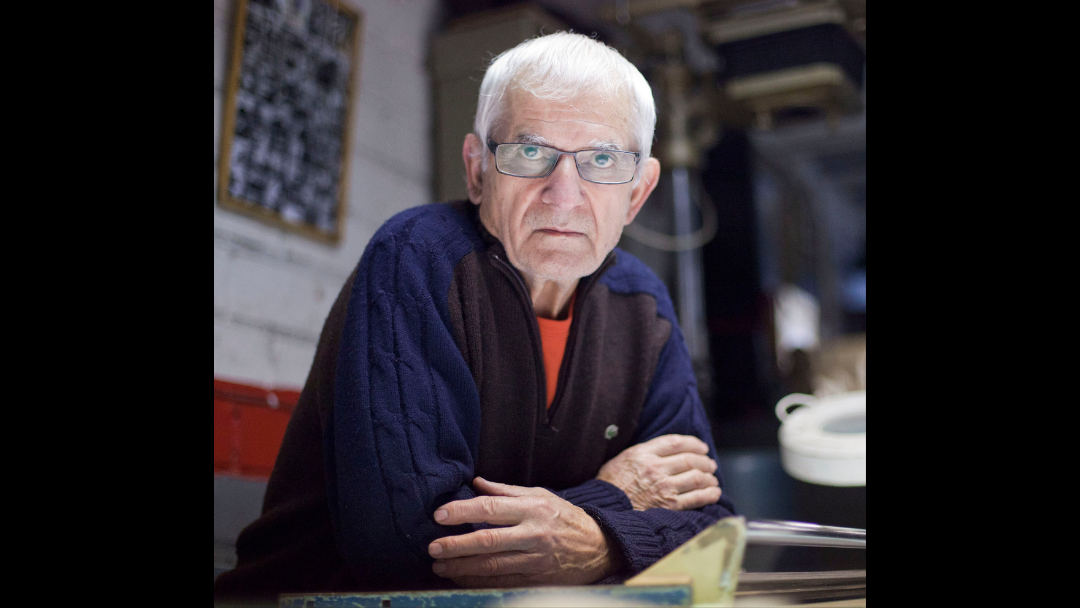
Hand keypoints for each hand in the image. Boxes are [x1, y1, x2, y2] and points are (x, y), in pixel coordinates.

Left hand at [428, 477, 616, 587]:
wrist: (600, 547)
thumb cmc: (565, 518)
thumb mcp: (540, 495)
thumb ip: (506, 491)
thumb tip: (476, 482)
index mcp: (531, 508)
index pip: (490, 508)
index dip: (462, 511)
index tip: (439, 515)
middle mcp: (533, 534)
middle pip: (487, 540)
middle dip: (455, 545)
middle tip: (432, 547)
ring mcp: (535, 559)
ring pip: (492, 566)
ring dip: (462, 567)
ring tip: (440, 565)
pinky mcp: (537, 578)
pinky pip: (502, 582)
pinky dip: (479, 581)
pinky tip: (461, 578)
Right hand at [596, 434, 720, 510]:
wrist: (604, 511)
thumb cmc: (610, 486)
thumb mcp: (621, 460)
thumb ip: (642, 453)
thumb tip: (663, 450)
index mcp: (642, 454)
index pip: (675, 442)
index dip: (693, 444)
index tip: (702, 448)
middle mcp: (655, 468)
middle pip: (689, 460)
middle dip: (704, 461)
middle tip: (710, 464)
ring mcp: (664, 487)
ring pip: (697, 477)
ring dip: (709, 477)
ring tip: (712, 479)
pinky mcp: (669, 506)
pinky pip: (696, 498)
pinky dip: (709, 494)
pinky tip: (714, 493)